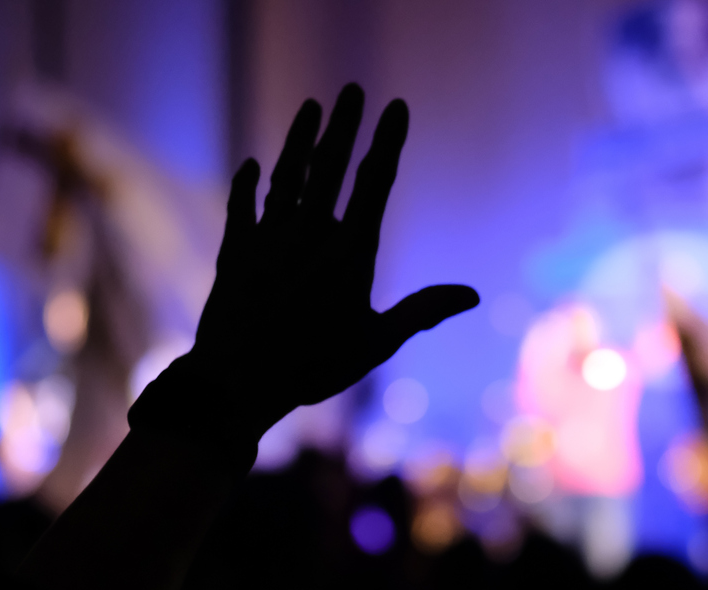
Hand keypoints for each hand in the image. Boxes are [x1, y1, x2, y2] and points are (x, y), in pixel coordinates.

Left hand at [141, 85, 477, 449]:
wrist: (236, 380)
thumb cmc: (314, 367)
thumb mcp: (377, 342)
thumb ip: (422, 310)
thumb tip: (472, 295)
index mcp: (350, 251)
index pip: (375, 183)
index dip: (387, 142)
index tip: (396, 107)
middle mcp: (309, 234)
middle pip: (329, 166)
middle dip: (344, 125)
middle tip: (353, 91)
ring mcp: (269, 239)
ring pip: (286, 177)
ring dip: (299, 140)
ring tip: (312, 108)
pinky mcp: (236, 253)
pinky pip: (243, 208)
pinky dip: (247, 186)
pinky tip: (252, 166)